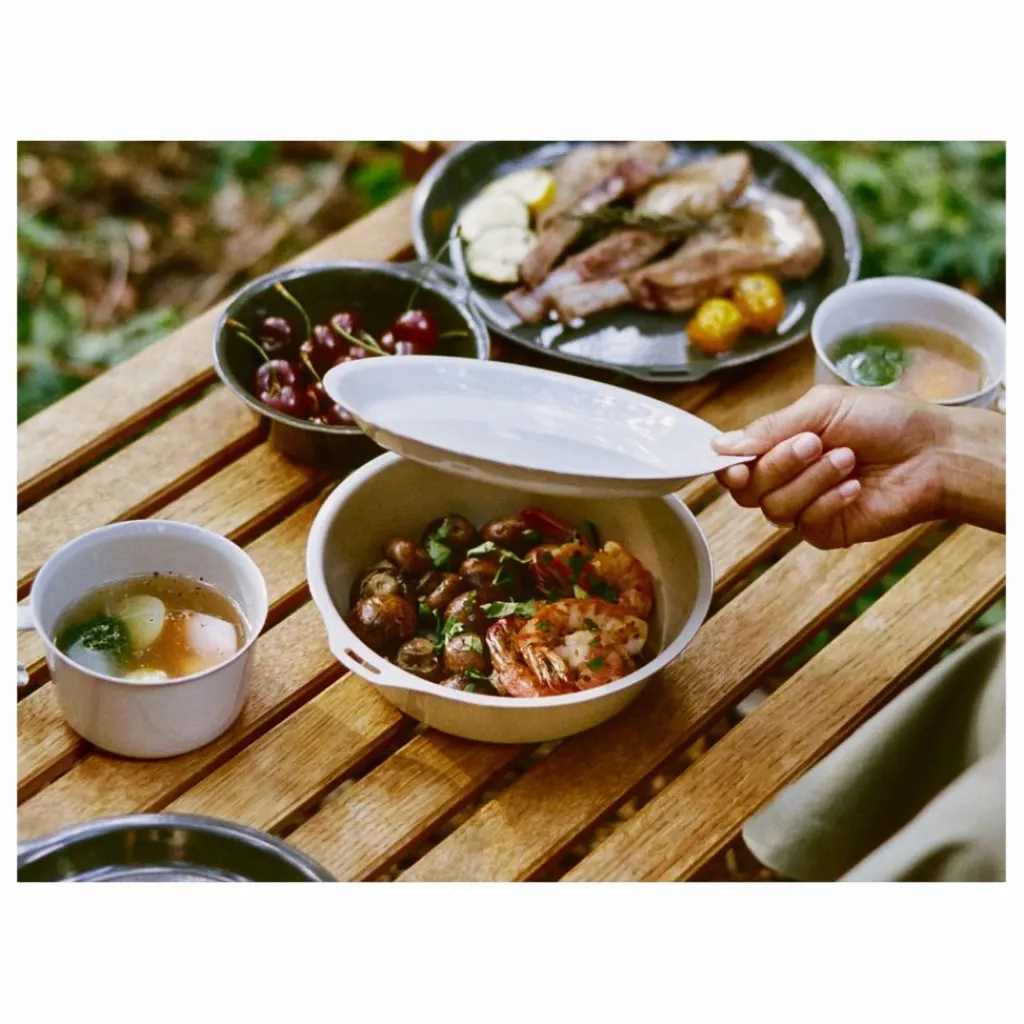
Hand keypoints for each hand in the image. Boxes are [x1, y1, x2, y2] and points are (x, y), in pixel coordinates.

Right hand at [712, 385, 1004, 548]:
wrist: (933, 453)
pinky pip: (805, 525)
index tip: (736, 465)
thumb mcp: (822, 408)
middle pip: (747, 489)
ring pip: (775, 508)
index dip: (728, 467)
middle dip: (779, 464)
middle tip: (814, 443)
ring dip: (811, 480)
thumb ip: (771, 428)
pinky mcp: (825, 531)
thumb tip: (720, 446)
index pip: (734, 464)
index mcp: (778, 445)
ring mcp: (803, 507)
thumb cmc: (885, 420)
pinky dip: (828, 501)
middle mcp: (785, 478)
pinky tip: (854, 487)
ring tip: (847, 459)